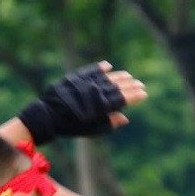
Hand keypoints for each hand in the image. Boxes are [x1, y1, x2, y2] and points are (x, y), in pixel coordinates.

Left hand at [18, 62, 144, 143]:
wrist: (50, 114)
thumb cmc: (72, 126)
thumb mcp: (93, 129)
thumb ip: (109, 123)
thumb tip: (125, 118)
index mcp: (103, 105)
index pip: (124, 98)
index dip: (135, 96)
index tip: (144, 94)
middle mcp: (99, 91)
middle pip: (119, 86)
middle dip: (131, 85)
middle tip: (140, 84)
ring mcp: (89, 82)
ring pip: (109, 77)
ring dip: (120, 76)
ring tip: (128, 76)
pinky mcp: (78, 77)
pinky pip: (92, 70)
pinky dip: (101, 68)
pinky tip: (108, 66)